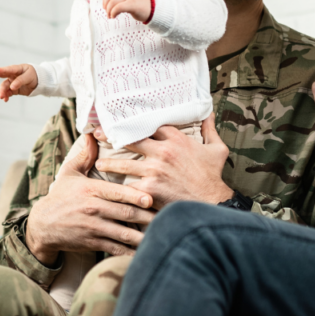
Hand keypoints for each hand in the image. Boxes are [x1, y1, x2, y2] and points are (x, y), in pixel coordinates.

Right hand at [0, 64, 37, 101]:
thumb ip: (20, 81)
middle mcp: (12, 75)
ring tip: (1, 97)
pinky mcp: (14, 89)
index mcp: (17, 69)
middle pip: (1, 75)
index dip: (2, 70)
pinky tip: (5, 100)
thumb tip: (12, 87)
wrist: (39, 82)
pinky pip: (8, 93)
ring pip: (4, 86)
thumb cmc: (35, 75)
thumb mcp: (29, 77)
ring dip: (2, 91)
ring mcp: (12, 82)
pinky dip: (6, 96)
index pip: (9, 69)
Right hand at [25, 135, 155, 265]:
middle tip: (167, 216)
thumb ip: (85, 155)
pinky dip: (130, 252)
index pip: (117, 192)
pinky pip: (115, 249)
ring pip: (123, 233)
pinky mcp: (92, 243)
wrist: (42, 225)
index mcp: (91, 190)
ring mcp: (93, 227)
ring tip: (161, 235)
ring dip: (143, 235)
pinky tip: (145, 252)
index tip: (151, 198)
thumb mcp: (69, 173)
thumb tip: (93, 134)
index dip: (135, 196)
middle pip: (125, 213)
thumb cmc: (60, 196)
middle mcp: (93, 209)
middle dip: (147, 216)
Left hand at [96, 114, 233, 208]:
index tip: (124, 122)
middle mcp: (162, 151)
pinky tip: (110, 188)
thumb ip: (210, 129)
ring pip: (124, 162)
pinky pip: (129, 185)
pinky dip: (119, 187)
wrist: (211, 203)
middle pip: (131, 139)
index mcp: (176, 139)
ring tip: (99, 164)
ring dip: (110, 163)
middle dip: (112, 136)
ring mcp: (154, 170)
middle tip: (97, 134)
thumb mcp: (217, 149)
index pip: (150, 125)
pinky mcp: (149, 187)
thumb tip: (208, 112)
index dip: (136, 124)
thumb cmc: (212, 177)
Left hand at [101, 0, 151, 20]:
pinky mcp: (132, 4)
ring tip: (111, 16)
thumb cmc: (140, 4)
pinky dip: (113, 13)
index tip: (107, 7)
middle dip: (105, 4)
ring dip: (109, 10)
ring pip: (112, 1)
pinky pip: (118, 7)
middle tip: (107, 12)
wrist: (155, 9)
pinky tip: (114, 16)